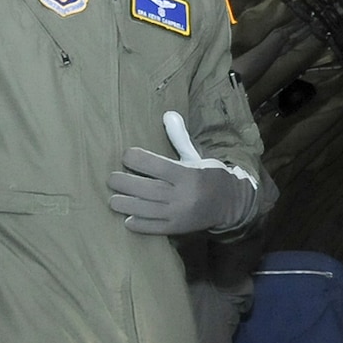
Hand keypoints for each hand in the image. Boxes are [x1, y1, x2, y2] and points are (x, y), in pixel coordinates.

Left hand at [107, 111, 255, 235]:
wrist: (231, 204)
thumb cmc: (209, 176)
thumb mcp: (196, 156)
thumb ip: (180, 138)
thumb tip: (168, 114)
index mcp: (188, 174)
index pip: (157, 166)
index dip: (137, 159)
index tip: (126, 155)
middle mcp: (183, 195)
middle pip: (147, 189)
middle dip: (125, 183)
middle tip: (111, 179)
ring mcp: (180, 214)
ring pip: (146, 210)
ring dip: (126, 205)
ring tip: (113, 200)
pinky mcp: (177, 228)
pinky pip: (154, 228)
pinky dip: (139, 224)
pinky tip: (127, 219)